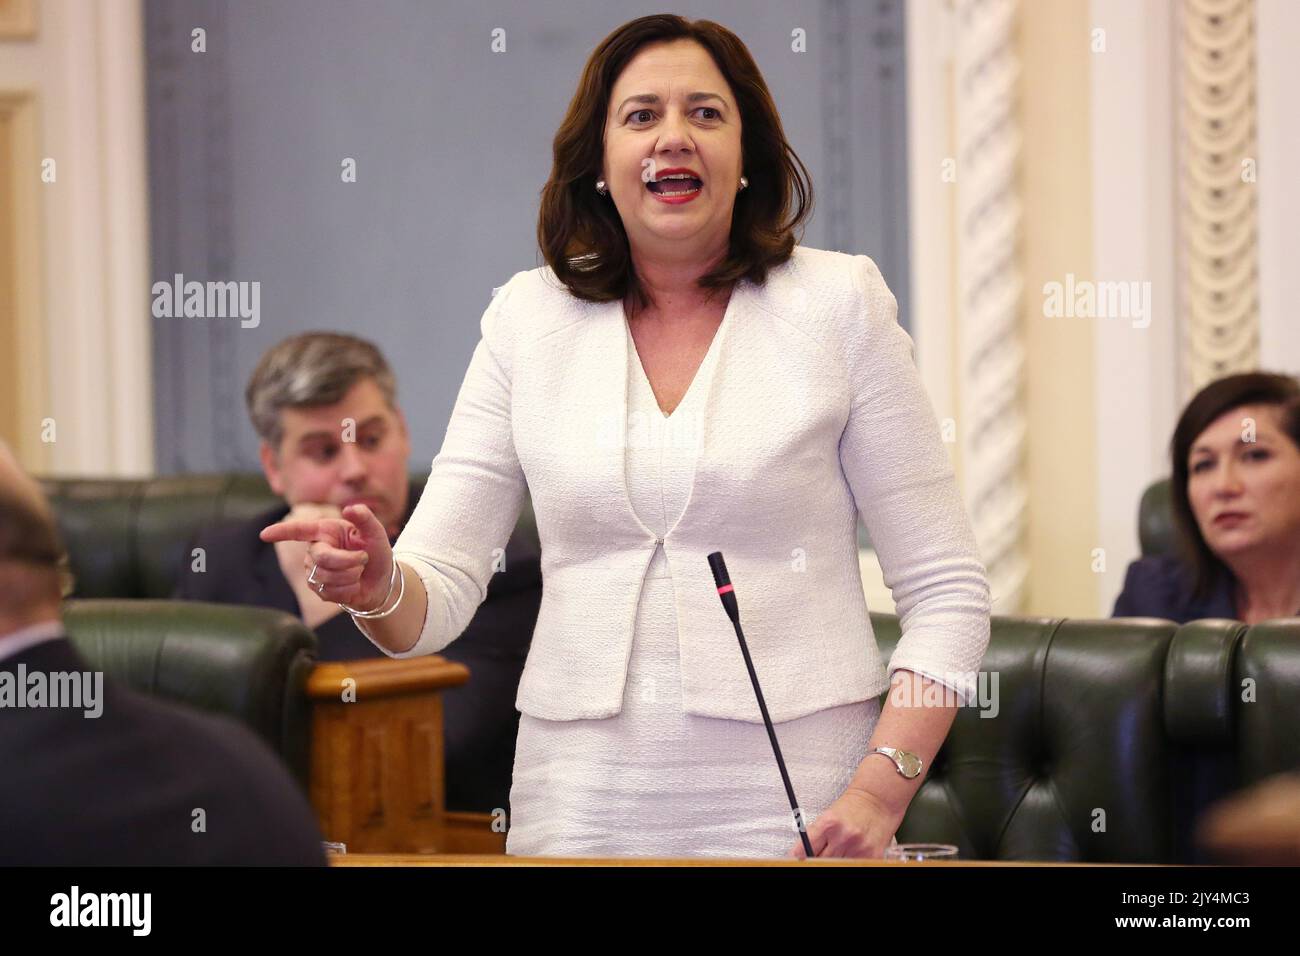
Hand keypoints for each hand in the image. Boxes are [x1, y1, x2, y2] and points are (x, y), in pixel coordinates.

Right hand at [260, 502, 394, 613]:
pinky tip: (353, 585)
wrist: (381, 580)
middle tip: (364, 559)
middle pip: (322, 558)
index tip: (264, 534)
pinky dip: (349, 589)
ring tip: (358, 572)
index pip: (299, 530)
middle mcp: (315, 550)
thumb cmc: (376, 552)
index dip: (282, 532)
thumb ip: (365, 518)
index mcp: (325, 531)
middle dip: (348, 561)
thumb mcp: (375, 533)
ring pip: (327, 577)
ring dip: (351, 576)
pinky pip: (330, 592)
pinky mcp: (318, 589)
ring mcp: (314, 571)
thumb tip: (350, 508)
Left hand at [786, 786, 905, 858]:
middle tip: (821, 852)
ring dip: (835, 860)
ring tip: (839, 849)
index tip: (797, 860)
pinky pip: (855, 866)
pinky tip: (851, 853)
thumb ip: (815, 836)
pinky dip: (850, 862)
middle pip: (820, 861)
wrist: (879, 800)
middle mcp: (843, 836)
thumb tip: (801, 855)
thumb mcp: (828, 816)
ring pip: (837, 865)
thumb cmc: (853, 806)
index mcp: (829, 823)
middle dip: (818, 859)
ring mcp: (858, 848)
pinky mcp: (873, 856)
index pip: (805, 849)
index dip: (799, 857)